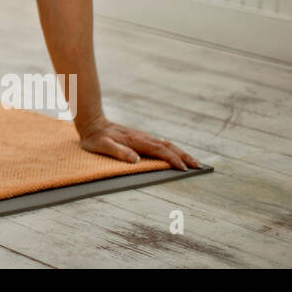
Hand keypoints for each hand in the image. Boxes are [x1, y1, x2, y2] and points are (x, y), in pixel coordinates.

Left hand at [78, 116, 200, 169]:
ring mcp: (143, 137)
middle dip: (184, 156)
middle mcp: (143, 138)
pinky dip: (172, 150)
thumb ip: (117, 151)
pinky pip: (161, 145)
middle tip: (199, 166)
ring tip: (194, 162)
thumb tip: (136, 160)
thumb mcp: (102, 145)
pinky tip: (177, 156)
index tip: (183, 168)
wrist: (92, 123)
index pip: (158, 150)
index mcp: (136, 140)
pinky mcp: (141, 139)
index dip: (172, 159)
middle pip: (168, 146)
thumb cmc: (95, 137)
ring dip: (181, 153)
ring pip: (166, 144)